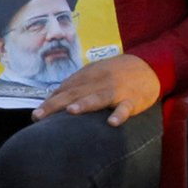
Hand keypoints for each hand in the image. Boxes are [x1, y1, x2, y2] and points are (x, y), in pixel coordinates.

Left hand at [33, 53, 161, 125]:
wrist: (151, 65)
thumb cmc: (118, 73)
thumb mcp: (96, 73)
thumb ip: (77, 85)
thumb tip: (53, 98)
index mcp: (89, 76)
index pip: (65, 90)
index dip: (50, 102)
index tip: (36, 116)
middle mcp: (100, 82)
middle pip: (75, 93)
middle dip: (56, 105)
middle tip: (39, 116)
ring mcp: (116, 90)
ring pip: (98, 97)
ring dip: (85, 104)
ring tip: (71, 111)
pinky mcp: (133, 99)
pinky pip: (125, 108)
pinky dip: (120, 114)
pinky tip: (112, 122)